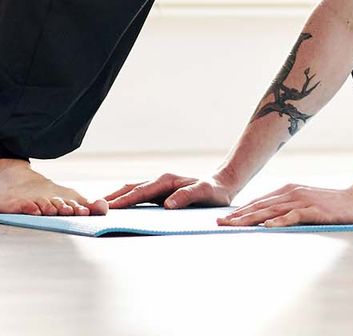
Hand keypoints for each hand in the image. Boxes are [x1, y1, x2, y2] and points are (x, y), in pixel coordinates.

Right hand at [104, 172, 236, 209]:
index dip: (123, 200)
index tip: (106, 209)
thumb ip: (188, 196)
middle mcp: (159, 182)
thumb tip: (168, 204)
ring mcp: (158, 188)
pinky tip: (114, 212)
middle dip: (111, 199)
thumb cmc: (214, 191)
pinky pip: (137, 198)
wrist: (222, 186)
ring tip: (96, 211)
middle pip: (130, 189)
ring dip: (114, 200)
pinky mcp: (158, 195)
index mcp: (167, 181)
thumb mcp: (205, 193)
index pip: (140, 192)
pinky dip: (124, 202)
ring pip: (131, 192)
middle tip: (91, 210)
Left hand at [218, 181, 352, 228]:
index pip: (258, 202)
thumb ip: (287, 209)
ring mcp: (303, 200)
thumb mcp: (305, 204)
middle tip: (218, 223)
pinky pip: (294, 215)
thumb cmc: (331, 205)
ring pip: (271, 210)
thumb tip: (265, 221)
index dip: (239, 211)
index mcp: (289, 191)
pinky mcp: (315, 210)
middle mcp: (293, 192)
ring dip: (251, 218)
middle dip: (238, 215)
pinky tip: (267, 226)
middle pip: (260, 205)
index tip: (221, 220)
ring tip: (234, 225)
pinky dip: (279, 220)